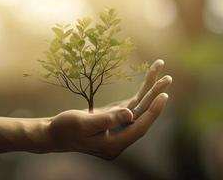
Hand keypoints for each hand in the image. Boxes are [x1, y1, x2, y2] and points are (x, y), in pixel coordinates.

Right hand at [48, 60, 171, 159]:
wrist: (54, 132)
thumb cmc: (66, 128)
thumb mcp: (84, 124)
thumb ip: (107, 120)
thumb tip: (131, 115)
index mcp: (114, 145)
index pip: (139, 127)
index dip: (152, 112)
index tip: (163, 95)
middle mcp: (119, 138)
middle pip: (142, 116)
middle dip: (155, 97)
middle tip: (168, 79)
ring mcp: (118, 129)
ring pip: (139, 109)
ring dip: (150, 93)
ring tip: (164, 76)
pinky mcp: (114, 120)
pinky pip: (130, 105)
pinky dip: (140, 93)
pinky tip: (149, 81)